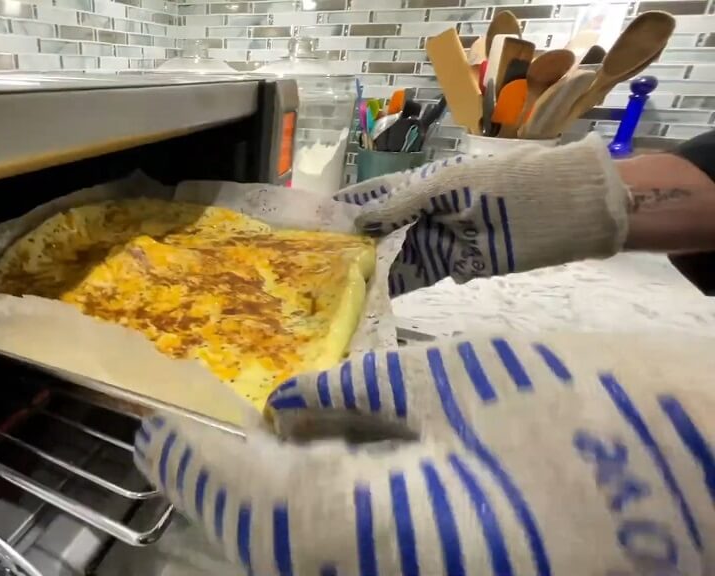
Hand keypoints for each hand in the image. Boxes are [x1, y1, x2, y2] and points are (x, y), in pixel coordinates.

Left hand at [135, 333, 714, 574]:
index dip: (195, 470)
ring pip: (315, 564)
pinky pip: (364, 567)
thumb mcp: (476, 385)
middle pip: (277, 550)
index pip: (256, 508)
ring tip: (237, 463)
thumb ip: (367, 399)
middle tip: (188, 447)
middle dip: (224, 498)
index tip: (153, 433)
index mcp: (392, 531)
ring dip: (267, 517)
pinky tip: (317, 483)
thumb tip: (288, 406)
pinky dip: (322, 530)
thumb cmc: (613, 416)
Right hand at [334, 134, 630, 295]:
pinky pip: (422, 276)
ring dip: (374, 270)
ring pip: (399, 257)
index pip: (376, 198)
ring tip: (339, 285)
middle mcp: (429, 212)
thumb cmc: (506, 184)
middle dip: (355, 246)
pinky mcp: (461, 265)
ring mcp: (444, 239)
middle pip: (383, 232)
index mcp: (425, 185)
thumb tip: (358, 220)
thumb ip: (402, 205)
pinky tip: (374, 295)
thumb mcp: (448, 187)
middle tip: (320, 265)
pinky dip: (400, 285)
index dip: (349, 210)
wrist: (567, 208)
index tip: (316, 225)